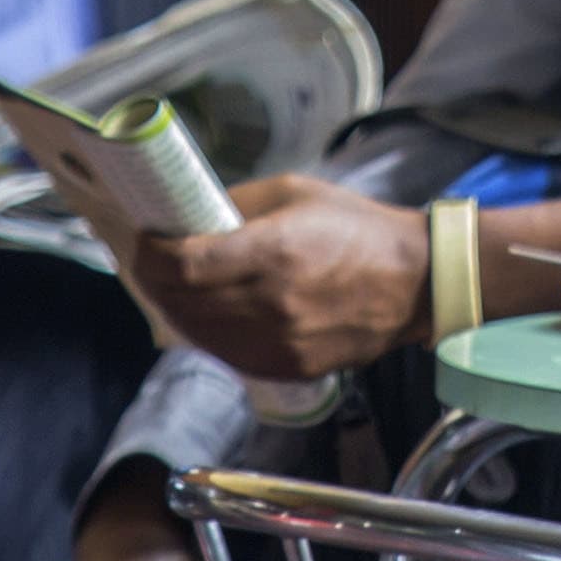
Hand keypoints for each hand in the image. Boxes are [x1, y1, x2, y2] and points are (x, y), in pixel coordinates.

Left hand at [126, 177, 427, 379]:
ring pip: (198, 333)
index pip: (182, 265)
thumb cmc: (358, 229)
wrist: (416, 282)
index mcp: (273, 253)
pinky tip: (205, 313)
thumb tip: (191, 217)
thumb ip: (240, 205)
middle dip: (153, 280)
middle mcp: (270, 304)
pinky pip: (227, 353)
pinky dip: (206, 333)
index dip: (150, 255)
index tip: (144, 241)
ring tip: (170, 288)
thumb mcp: (297, 193)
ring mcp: (279, 343)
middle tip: (148, 261)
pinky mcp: (288, 367)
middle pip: (181, 301)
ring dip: (174, 309)